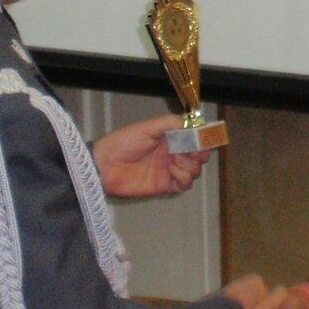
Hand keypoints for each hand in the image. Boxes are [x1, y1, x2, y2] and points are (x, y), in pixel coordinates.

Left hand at [92, 113, 210, 197]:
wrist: (105, 166)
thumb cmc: (123, 143)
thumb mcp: (147, 127)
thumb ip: (170, 123)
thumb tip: (192, 124)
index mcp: (171, 138)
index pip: (196, 138)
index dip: (203, 139)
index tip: (202, 138)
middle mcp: (174, 153)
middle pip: (201, 156)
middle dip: (200, 153)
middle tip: (189, 151)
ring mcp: (171, 170)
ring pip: (195, 170)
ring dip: (190, 164)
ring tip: (174, 160)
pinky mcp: (166, 185)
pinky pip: (185, 184)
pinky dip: (183, 177)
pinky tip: (171, 170)